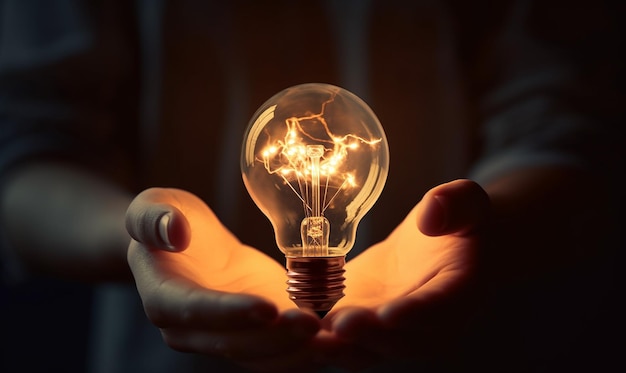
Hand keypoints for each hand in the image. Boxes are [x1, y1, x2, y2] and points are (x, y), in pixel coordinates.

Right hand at [125, 188, 321, 371]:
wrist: (186, 241)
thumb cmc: (167, 219)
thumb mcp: (152, 205)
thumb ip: (153, 217)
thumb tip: (174, 232)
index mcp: (163, 299)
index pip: (194, 311)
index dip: (230, 313)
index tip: (266, 306)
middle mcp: (191, 330)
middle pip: (234, 343)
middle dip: (274, 337)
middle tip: (312, 322)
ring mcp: (224, 335)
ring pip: (261, 355)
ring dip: (295, 350)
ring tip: (330, 335)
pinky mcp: (253, 332)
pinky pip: (279, 350)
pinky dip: (305, 348)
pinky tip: (335, 336)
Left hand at [319, 179, 489, 369]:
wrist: (447, 244)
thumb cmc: (462, 221)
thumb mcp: (468, 203)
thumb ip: (457, 204)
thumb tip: (431, 216)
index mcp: (460, 292)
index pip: (439, 307)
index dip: (415, 313)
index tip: (388, 313)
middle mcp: (429, 324)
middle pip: (399, 339)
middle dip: (368, 336)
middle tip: (338, 325)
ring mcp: (396, 329)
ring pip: (369, 348)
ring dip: (341, 346)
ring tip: (311, 336)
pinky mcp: (368, 322)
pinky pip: (347, 338)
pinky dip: (323, 338)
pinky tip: (294, 329)